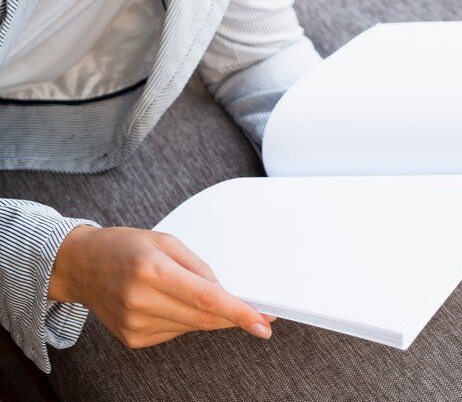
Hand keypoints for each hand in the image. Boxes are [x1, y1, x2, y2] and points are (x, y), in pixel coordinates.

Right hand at [49, 226, 274, 347]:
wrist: (80, 265)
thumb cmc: (123, 247)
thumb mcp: (165, 241)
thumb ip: (197, 266)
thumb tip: (223, 290)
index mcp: (152, 270)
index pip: (206, 297)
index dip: (238, 312)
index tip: (263, 323)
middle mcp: (141, 300)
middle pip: (203, 317)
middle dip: (234, 316)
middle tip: (259, 315)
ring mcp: (135, 323)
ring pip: (192, 326)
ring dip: (207, 314)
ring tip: (190, 292)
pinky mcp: (132, 338)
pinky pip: (176, 331)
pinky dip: (186, 319)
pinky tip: (173, 302)